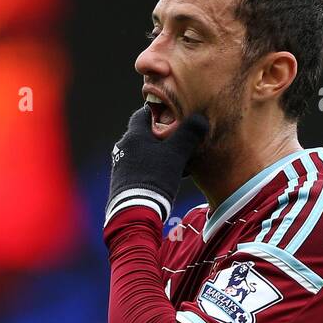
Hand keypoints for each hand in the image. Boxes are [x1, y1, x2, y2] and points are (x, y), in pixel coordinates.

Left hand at [104, 105, 208, 228]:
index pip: (142, 114)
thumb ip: (188, 134)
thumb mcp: (176, 153)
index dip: (157, 112)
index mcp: (133, 135)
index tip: (171, 115)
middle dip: (162, 137)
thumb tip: (200, 119)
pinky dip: (153, 169)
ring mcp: (121, 166)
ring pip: (144, 154)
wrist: (135, 210)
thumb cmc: (155, 177)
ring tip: (178, 162)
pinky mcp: (122, 182)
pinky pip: (140, 169)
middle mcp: (124, 148)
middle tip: (179, 140)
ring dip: (159, 155)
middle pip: (145, 135)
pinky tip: (167, 178)